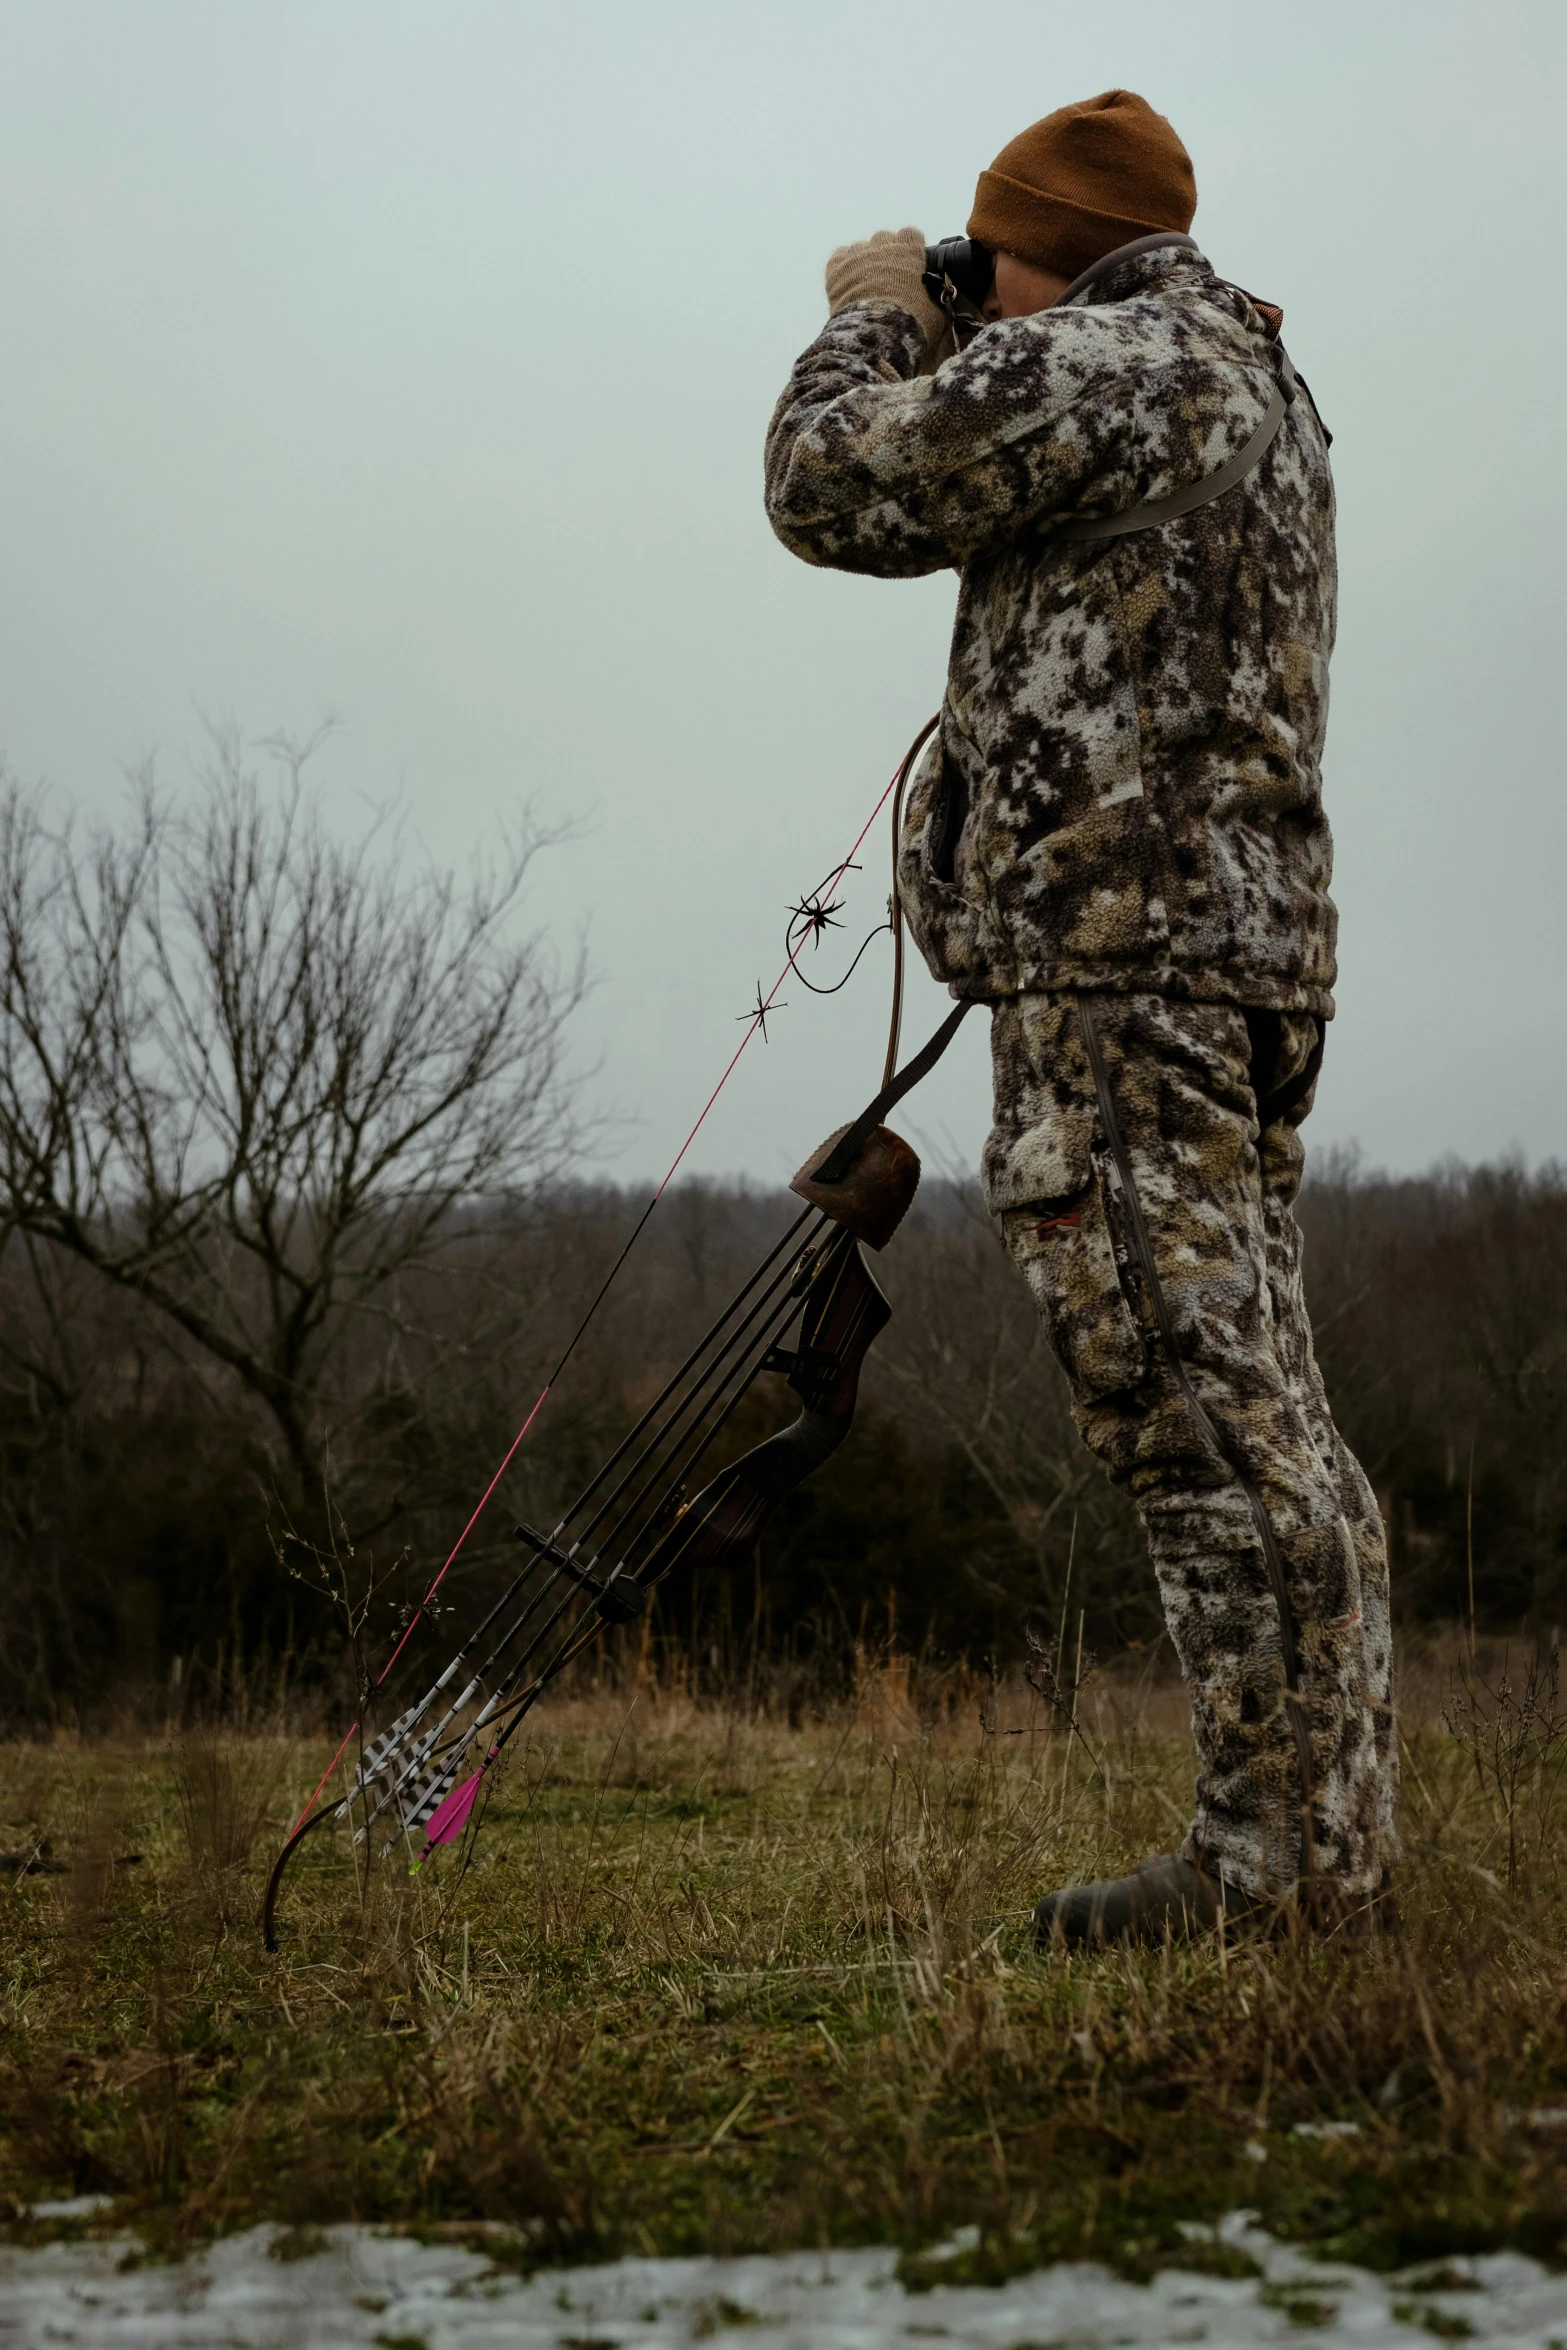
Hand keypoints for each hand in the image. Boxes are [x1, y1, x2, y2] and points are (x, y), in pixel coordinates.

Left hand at [824, 227, 945, 355]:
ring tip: (866, 284)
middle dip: (886, 253)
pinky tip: (847, 283)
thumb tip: (941, 295)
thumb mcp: (936, 310)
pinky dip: (842, 267)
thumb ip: (937, 295)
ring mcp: (857, 254)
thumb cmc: (910, 322)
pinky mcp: (836, 268)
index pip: (911, 235)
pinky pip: (839, 257)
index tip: (910, 261)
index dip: (910, 248)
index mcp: (908, 251)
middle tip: (888, 276)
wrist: (875, 333)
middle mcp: (882, 246)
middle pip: (884, 238)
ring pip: (860, 247)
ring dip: (864, 260)